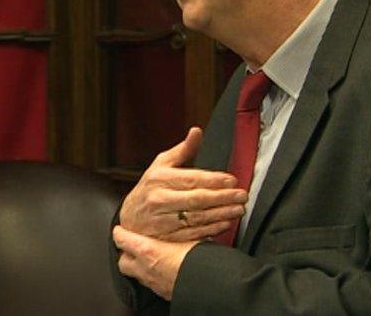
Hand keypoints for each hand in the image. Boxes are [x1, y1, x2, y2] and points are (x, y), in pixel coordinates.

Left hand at [114, 225, 197, 300]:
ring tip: (147, 257)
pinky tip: (162, 271)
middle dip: (125, 253)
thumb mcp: (190, 235)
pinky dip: (151, 276)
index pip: (122, 239)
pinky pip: (149, 283)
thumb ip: (181, 227)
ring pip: (136, 275)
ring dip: (138, 266)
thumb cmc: (197, 259)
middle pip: (122, 261)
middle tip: (131, 245)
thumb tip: (184, 217)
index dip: (119, 232)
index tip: (120, 228)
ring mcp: (152, 283)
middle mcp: (145, 268)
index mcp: (147, 250)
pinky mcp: (162, 293)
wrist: (206, 285)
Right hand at [119, 127, 246, 241]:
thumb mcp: (162, 164)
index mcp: (159, 179)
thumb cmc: (150, 187)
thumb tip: (197, 132)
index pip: (192, 179)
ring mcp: (162, 221)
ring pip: (197, 218)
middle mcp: (159, 199)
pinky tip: (225, 224)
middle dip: (223, 198)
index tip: (233, 180)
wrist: (129, 217)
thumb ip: (183, 149)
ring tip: (238, 209)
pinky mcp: (166, 238)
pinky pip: (192, 234)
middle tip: (242, 196)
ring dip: (221, 214)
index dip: (215, 180)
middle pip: (197, 200)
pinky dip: (211, 230)